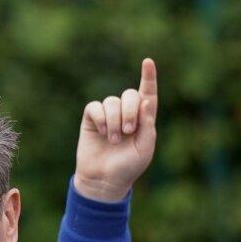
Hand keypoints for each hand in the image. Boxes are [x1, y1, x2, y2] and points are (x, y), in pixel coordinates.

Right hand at [72, 58, 158, 202]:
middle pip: (129, 94)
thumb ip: (148, 125)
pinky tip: (103, 133)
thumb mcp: (145, 149)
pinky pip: (95, 107)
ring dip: (114, 121)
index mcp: (143, 119)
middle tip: (129, 131)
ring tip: (114, 140)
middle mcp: (126, 113)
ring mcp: (108, 115)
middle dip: (130, 111)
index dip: (148, 77)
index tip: (147, 62)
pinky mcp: (91, 119)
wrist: (104, 180)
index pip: (148, 93)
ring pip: (112, 101)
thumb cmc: (128, 167)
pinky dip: (101, 118)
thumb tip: (146, 100)